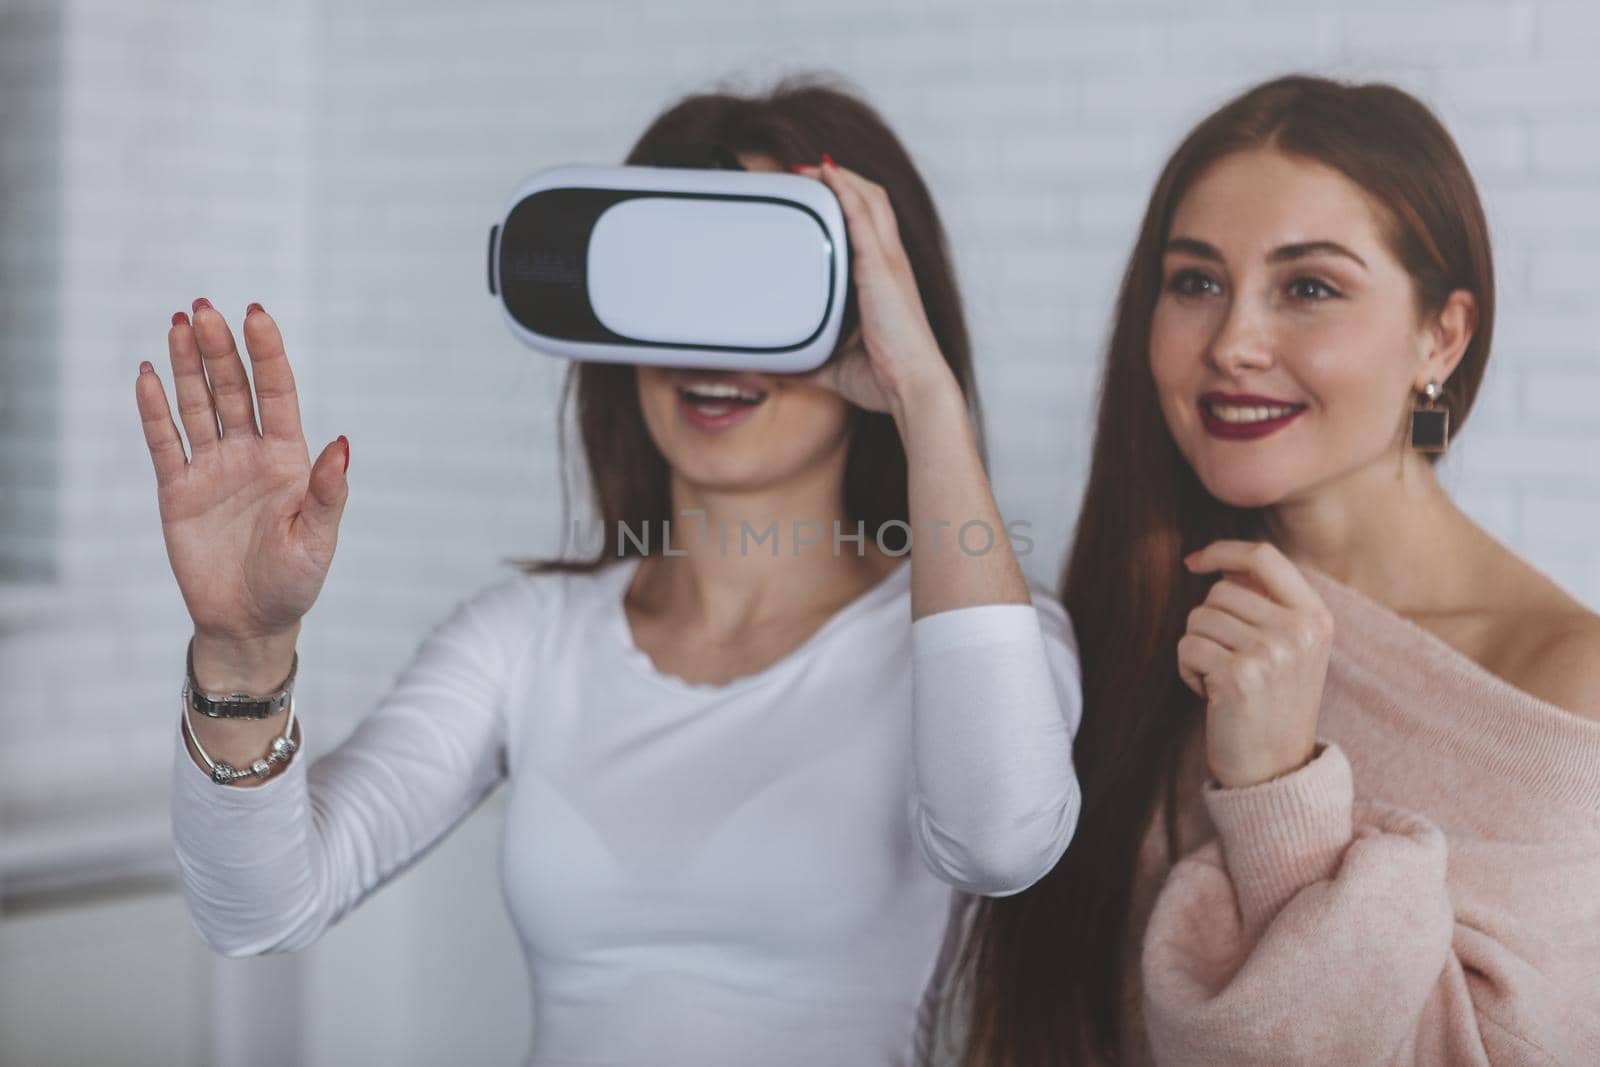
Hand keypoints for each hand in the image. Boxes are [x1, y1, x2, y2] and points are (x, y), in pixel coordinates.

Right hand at [135, 301, 348, 643]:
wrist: (249, 623)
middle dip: (219, 349)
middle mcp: (250, 454)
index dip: (267, 354)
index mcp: (289, 459)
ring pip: (198, 405)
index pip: (277, 394)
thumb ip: (328, 492)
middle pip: (233, 389)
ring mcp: (213, 468)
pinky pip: (165, 441)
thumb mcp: (318, 540)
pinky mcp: (178, 490)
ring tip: (179, 323)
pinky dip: (154, 409)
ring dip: (186, 365)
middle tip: (203, 308)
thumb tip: (344, 443)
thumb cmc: (294, 582)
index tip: (256, 314)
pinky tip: (147, 374)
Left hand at [788, 158, 958, 420]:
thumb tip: (773, 368)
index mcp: (884, 282)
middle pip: (872, 202)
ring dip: (840, 177)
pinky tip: (825, 174)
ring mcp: (888, 263)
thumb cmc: (886, 380)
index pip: (869, 227)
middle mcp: (890, 265)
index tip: (816, 194)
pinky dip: (843, 190)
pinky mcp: (881, 269)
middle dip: (841, 181)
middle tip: (804, 173)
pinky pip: (861, 216)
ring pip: (869, 200)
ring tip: (809, 167)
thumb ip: (806, 362)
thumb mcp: (834, 367)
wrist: (914, 388)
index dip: (847, 203)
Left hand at [1178, 541, 1333, 788]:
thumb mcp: (1290, 648)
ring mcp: (1271, 652)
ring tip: (1225, 681)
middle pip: (1219, 592)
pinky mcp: (1239, 676)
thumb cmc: (1272, 704)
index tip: (1194, 561)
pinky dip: (1188, 671)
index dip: (1222, 551)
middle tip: (1229, 663)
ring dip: (1198, 650)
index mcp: (1315, 617)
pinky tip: (1212, 695)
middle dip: (1209, 624)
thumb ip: (1266, 604)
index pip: (1263, 557)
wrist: (1275, 770)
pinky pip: (1186, 648)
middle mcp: (1298, 630)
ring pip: (1198, 619)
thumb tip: (1217, 563)